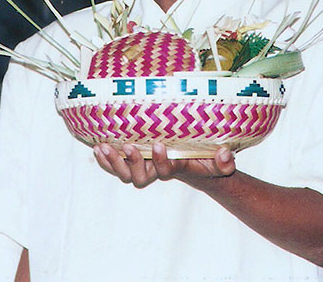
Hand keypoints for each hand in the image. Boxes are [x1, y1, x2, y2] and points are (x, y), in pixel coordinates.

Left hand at [92, 142, 235, 187]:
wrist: (191, 165)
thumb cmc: (204, 161)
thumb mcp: (218, 162)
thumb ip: (225, 161)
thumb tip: (225, 154)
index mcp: (174, 169)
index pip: (165, 171)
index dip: (160, 161)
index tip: (158, 144)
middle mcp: (155, 171)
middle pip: (139, 178)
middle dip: (132, 163)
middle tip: (128, 146)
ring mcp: (142, 168)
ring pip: (125, 174)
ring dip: (113, 162)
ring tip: (103, 147)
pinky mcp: (132, 163)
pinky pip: (115, 167)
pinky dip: (105, 161)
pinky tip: (97, 148)